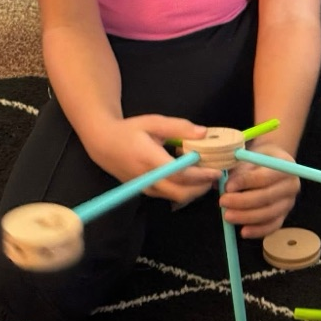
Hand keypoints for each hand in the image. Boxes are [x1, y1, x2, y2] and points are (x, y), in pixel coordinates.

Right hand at [86, 115, 221, 204]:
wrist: (103, 144)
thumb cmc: (129, 131)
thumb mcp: (153, 122)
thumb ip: (179, 127)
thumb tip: (204, 133)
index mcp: (150, 159)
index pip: (179, 174)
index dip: (201, 176)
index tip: (216, 171)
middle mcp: (148, 178)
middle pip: (180, 193)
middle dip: (201, 187)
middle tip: (215, 176)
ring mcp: (146, 188)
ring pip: (176, 197)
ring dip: (194, 190)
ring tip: (205, 176)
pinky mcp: (145, 192)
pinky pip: (169, 196)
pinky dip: (184, 190)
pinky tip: (190, 177)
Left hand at [219, 142, 299, 238]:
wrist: (271, 165)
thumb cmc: (256, 160)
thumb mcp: (248, 157)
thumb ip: (238, 170)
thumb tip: (226, 187)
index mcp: (285, 165)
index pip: (265, 177)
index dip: (245, 182)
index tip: (227, 187)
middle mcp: (291, 185)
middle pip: (267, 197)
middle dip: (242, 202)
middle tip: (222, 202)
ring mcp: (289, 202)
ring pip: (269, 214)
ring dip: (246, 217)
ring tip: (227, 216)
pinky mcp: (284, 215)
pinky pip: (272, 226)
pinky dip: (258, 231)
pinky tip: (243, 232)